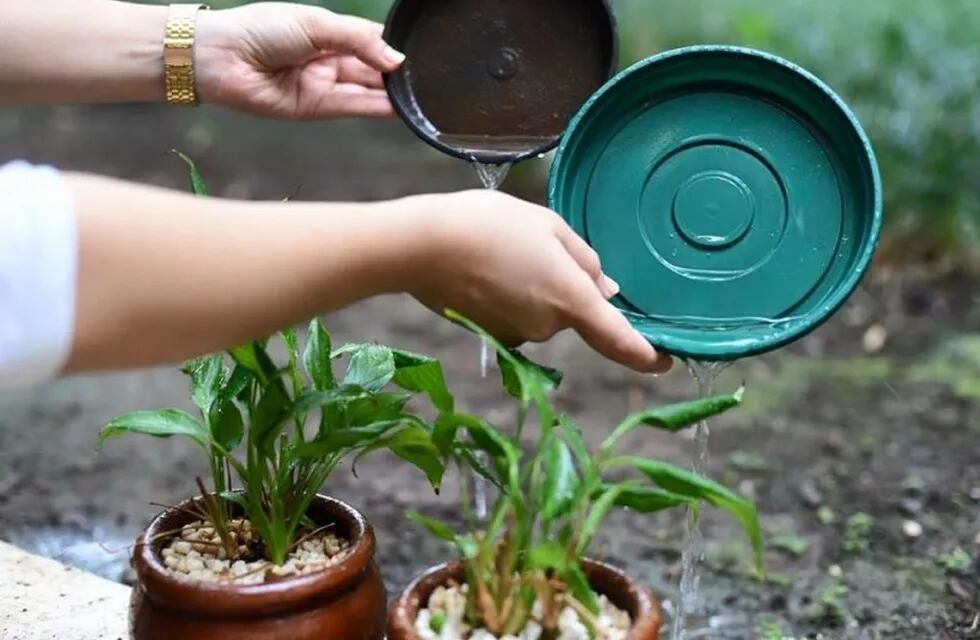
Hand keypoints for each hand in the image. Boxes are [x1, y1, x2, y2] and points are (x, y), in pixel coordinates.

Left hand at [195, 3, 403, 119]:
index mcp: (328, 31)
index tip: (420, 53)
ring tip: (419, 95)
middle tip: (424, 77)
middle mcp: (329, 58)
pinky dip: (377, 108)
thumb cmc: (262, 29)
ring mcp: (323, 84)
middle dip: (396, 72)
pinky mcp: (317, 108)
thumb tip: (396, 58)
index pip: (371, 38)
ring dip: (392, 93)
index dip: (393, 46)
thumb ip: (359, 39)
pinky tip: (398, 106)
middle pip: (372, 67)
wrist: (223, 57)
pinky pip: (353, 107)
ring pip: (367, 89)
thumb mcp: (317, 23)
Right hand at [407, 191, 672, 373]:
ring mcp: (517, 335)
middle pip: (572, 313)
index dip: (647, 355)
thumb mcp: (548, 225)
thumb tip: (607, 289)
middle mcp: (547, 327)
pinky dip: (509, 298)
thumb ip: (585, 259)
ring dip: (534, 289)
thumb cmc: (489, 224)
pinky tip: (486, 270)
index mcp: (570, 299)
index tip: (666, 361)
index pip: (619, 339)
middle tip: (534, 246)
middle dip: (563, 287)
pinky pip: (515, 317)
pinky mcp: (491, 335)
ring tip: (503, 251)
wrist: (421, 246)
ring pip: (542, 313)